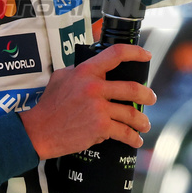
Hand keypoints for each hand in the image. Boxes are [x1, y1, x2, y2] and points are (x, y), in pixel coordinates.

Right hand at [20, 44, 157, 158]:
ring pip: (131, 113)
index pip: (115, 54)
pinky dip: (132, 138)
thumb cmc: (49, 105)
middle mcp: (94, 87)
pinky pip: (123, 132)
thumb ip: (79, 71)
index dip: (135, 52)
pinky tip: (135, 140)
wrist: (39, 131)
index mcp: (86, 71)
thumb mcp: (60, 78)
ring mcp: (98, 108)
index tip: (146, 56)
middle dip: (147, 95)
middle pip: (132, 88)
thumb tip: (95, 68)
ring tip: (145, 124)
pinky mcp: (100, 126)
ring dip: (142, 121)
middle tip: (151, 98)